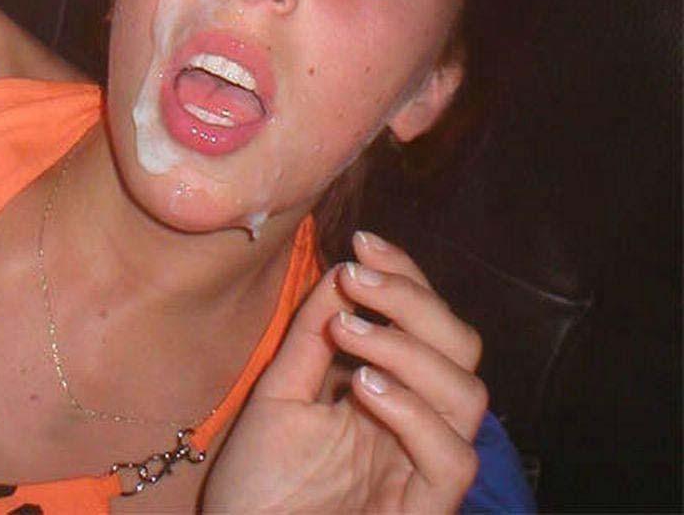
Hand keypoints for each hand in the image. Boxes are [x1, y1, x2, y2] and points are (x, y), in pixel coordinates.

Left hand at [203, 231, 486, 512]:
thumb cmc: (260, 487)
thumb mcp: (278, 395)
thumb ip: (311, 337)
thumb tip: (341, 269)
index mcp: (389, 391)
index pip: (427, 322)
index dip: (406, 276)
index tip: (363, 241)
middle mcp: (415, 424)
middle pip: (462, 347)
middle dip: (413, 299)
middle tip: (358, 278)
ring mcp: (422, 467)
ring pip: (468, 395)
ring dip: (410, 348)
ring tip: (350, 333)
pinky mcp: (423, 509)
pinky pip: (452, 458)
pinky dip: (412, 410)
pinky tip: (363, 385)